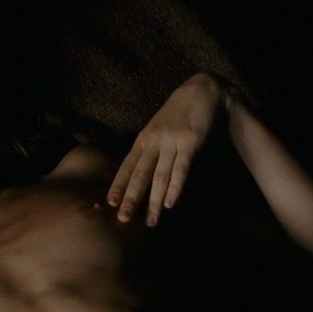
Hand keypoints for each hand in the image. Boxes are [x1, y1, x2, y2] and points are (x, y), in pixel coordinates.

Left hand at [108, 73, 226, 225]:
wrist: (202, 90)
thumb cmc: (179, 113)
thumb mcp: (158, 128)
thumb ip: (150, 148)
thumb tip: (140, 173)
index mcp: (143, 139)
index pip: (127, 166)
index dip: (118, 185)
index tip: (109, 203)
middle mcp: (154, 141)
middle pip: (139, 174)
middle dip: (131, 198)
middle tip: (123, 220)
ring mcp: (171, 141)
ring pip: (159, 176)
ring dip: (154, 201)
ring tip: (151, 221)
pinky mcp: (189, 142)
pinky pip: (180, 168)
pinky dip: (175, 187)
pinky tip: (169, 203)